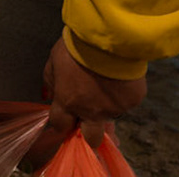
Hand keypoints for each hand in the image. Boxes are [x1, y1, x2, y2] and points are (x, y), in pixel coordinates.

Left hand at [24, 35, 146, 165]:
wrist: (109, 40)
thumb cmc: (77, 47)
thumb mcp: (54, 61)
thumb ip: (51, 81)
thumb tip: (47, 94)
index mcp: (67, 101)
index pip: (60, 125)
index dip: (61, 124)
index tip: (64, 122)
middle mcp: (90, 111)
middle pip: (91, 138)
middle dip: (89, 136)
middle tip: (90, 125)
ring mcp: (113, 109)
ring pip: (110, 116)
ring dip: (106, 106)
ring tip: (105, 84)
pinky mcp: (131, 102)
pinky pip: (126, 103)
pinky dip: (122, 94)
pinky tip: (119, 79)